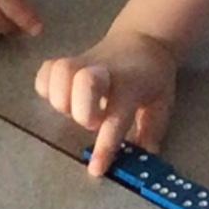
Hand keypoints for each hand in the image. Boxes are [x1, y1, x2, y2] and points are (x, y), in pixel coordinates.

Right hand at [34, 28, 177, 176]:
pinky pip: (46, 72)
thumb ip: (151, 132)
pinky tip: (61, 99)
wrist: (144, 39)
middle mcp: (103, 71)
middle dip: (82, 111)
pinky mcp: (67, 61)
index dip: (104, 146)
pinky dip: (47, 88)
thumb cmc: (152, 77)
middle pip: (83, 82)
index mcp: (130, 85)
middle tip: (93, 122)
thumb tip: (143, 159)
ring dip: (61, 99)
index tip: (95, 169)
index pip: (116, 117)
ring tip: (75, 110)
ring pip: (59, 73)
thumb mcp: (162, 103)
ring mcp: (82, 63)